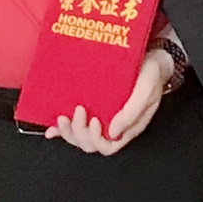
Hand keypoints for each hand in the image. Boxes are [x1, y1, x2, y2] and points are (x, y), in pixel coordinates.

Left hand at [53, 50, 170, 155]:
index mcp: (128, 127)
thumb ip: (131, 113)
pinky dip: (60, 130)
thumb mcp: (146, 90)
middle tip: (79, 110)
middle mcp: (113, 126)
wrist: (151, 55)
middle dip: (79, 131)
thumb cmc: (150, 73)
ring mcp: (101, 117)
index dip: (97, 139)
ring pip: (79, 137)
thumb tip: (112, 133)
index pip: (108, 146)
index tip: (95, 120)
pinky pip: (73, 125)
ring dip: (68, 131)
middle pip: (90, 144)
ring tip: (63, 116)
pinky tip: (51, 128)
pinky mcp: (93, 107)